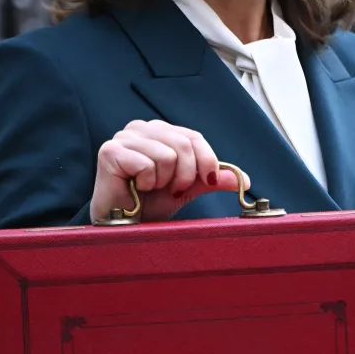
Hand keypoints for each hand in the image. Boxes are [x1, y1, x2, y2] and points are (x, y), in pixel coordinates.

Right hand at [90, 119, 249, 223]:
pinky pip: (147, 165)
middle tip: (173, 190)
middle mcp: (141, 128)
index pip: (193, 137)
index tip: (210, 182)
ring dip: (163, 181)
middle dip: (186, 175)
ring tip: (149, 188)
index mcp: (160, 131)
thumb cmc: (150, 203)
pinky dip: (146, 183)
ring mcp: (124, 137)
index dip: (208, 160)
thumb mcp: (187, 188)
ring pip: (167, 155)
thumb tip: (243, 179)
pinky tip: (135, 188)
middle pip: (183, 144)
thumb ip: (211, 179)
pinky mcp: (110, 151)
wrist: (124, 225)